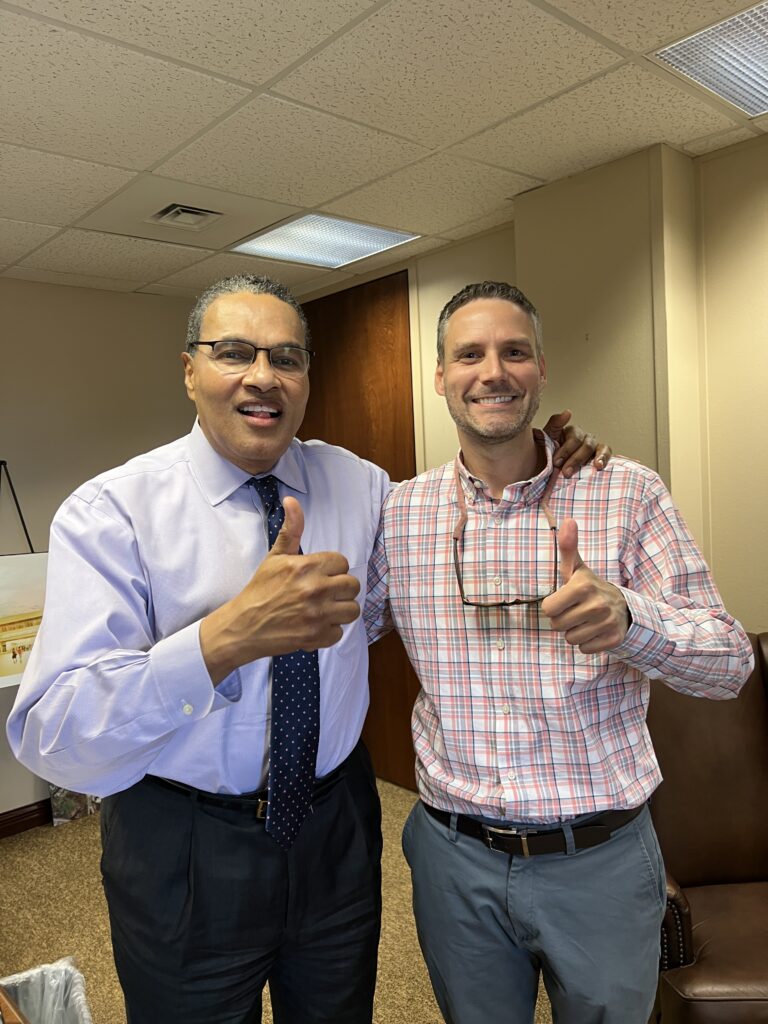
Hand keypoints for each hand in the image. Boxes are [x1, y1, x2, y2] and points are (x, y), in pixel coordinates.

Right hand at [200, 497, 360, 682]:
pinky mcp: (317, 637)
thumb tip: (291, 500)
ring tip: (324, 609)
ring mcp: (317, 614)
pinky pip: (340, 632)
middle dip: (340, 589)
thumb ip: (291, 530)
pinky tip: (315, 625)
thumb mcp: (275, 556)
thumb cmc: (261, 589)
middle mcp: (315, 589)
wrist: (245, 625)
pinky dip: (329, 631)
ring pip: (352, 610)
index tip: (319, 575)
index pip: (342, 562)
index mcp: (307, 566)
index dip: (332, 569)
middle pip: (352, 586)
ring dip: (340, 610)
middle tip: (323, 593)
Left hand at [540, 518, 628, 653]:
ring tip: (585, 620)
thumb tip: (568, 521)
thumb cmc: (589, 587)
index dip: (553, 606)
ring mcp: (607, 623)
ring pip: (571, 638)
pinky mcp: (614, 639)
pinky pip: (585, 649)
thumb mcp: (576, 568)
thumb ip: (567, 547)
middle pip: (558, 626)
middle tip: (576, 610)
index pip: (548, 609)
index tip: (564, 600)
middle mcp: (597, 605)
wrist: (622, 605)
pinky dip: (587, 642)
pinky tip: (594, 630)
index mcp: (583, 586)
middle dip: (563, 620)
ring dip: (574, 631)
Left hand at [542, 410, 611, 477]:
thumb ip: (555, 424)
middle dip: (575, 459)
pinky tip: (600, 466)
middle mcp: (584, 436)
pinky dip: (604, 458)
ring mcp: (593, 445)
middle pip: (585, 445)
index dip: (566, 450)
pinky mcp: (599, 454)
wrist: (550, 468)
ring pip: (595, 448)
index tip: (556, 463)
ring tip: (592, 467)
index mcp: (570, 432)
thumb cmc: (548, 453)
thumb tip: (567, 412)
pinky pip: (606, 452)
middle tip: (566, 472)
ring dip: (592, 459)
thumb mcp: (547, 438)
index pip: (573, 437)